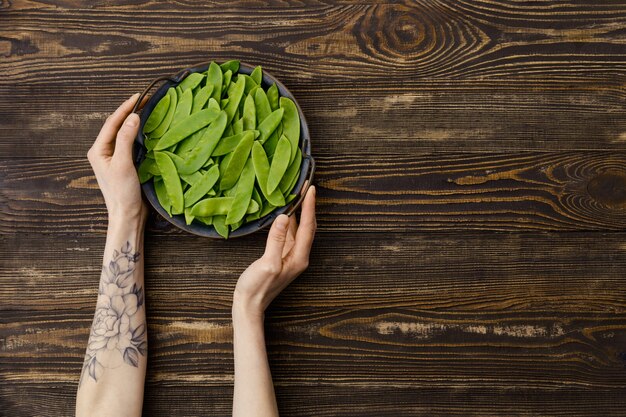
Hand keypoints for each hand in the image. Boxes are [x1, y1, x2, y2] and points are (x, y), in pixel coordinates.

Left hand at [88, 94, 147, 222]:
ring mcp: (114, 158)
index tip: (138, 96)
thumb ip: (126, 139)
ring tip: (147, 110)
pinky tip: (148, 130)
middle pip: (116, 126)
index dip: (125, 108)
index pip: (112, 123)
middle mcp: (104, 152)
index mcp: (98, 150)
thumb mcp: (123, 164)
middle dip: (129, 112)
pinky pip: (130, 144)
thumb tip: (133, 117)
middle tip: (146, 100)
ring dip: (134, 122)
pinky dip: (139, 134)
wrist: (127, 215)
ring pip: (124, 134)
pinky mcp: (125, 164)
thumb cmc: (122, 192)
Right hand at [233, 185, 316, 318]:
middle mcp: (298, 256)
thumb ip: (276, 240)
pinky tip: (284, 213)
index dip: (309, 207)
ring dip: (299, 213)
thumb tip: (283, 217)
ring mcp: (290, 256)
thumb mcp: (267, 263)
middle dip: (308, 207)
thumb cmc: (257, 287)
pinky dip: (288, 221)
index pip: (308, 227)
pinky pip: (288, 234)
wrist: (249, 305)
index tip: (310, 189)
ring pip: (298, 230)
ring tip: (296, 195)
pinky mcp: (281, 256)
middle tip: (305, 187)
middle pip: (308, 227)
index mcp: (299, 257)